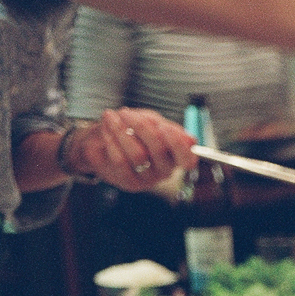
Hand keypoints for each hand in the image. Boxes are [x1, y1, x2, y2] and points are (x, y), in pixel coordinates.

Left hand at [68, 108, 194, 190]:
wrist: (102, 143)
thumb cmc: (131, 131)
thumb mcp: (150, 122)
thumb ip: (167, 127)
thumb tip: (191, 140)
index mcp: (174, 156)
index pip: (187, 159)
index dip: (177, 144)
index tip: (163, 127)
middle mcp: (164, 170)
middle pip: (159, 150)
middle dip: (141, 127)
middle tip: (125, 112)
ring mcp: (147, 179)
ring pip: (138, 155)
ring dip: (121, 131)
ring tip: (110, 117)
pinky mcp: (129, 182)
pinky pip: (121, 160)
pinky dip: (111, 141)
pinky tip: (106, 130)